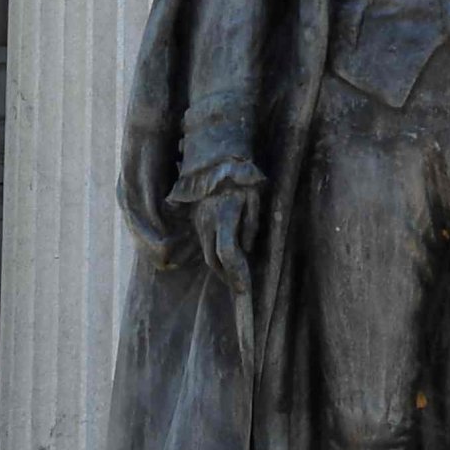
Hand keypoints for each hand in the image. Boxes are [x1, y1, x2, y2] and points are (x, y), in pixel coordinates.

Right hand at [190, 176, 258, 295]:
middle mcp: (207, 223)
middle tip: (240, 285)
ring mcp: (198, 222)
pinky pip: (204, 242)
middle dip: (227, 275)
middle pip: (214, 259)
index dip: (236, 274)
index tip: (244, 289)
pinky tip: (225, 255)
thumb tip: (246, 248)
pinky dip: (214, 253)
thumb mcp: (253, 198)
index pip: (228, 253)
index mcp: (224, 217)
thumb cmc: (240, 178)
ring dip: (219, 266)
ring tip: (234, 274)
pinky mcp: (195, 219)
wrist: (214, 160)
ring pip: (207, 253)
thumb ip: (251, 225)